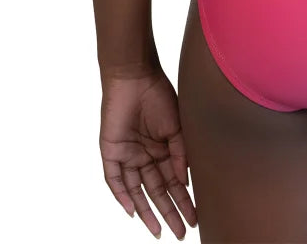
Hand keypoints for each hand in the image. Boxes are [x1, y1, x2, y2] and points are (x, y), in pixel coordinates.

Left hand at [99, 66, 197, 238]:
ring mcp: (128, 155)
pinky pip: (115, 179)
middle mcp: (145, 155)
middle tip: (180, 232)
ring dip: (147, 211)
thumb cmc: (159, 96)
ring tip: (159, 231)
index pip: (174, 182)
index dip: (184, 200)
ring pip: (137, 190)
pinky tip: (131, 212)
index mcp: (162, 149)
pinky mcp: (111, 151)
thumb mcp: (177, 127)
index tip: (195, 218)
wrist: (135, 77)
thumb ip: (180, 155)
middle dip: (169, 212)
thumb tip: (184, 182)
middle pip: (157, 191)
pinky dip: (122, 196)